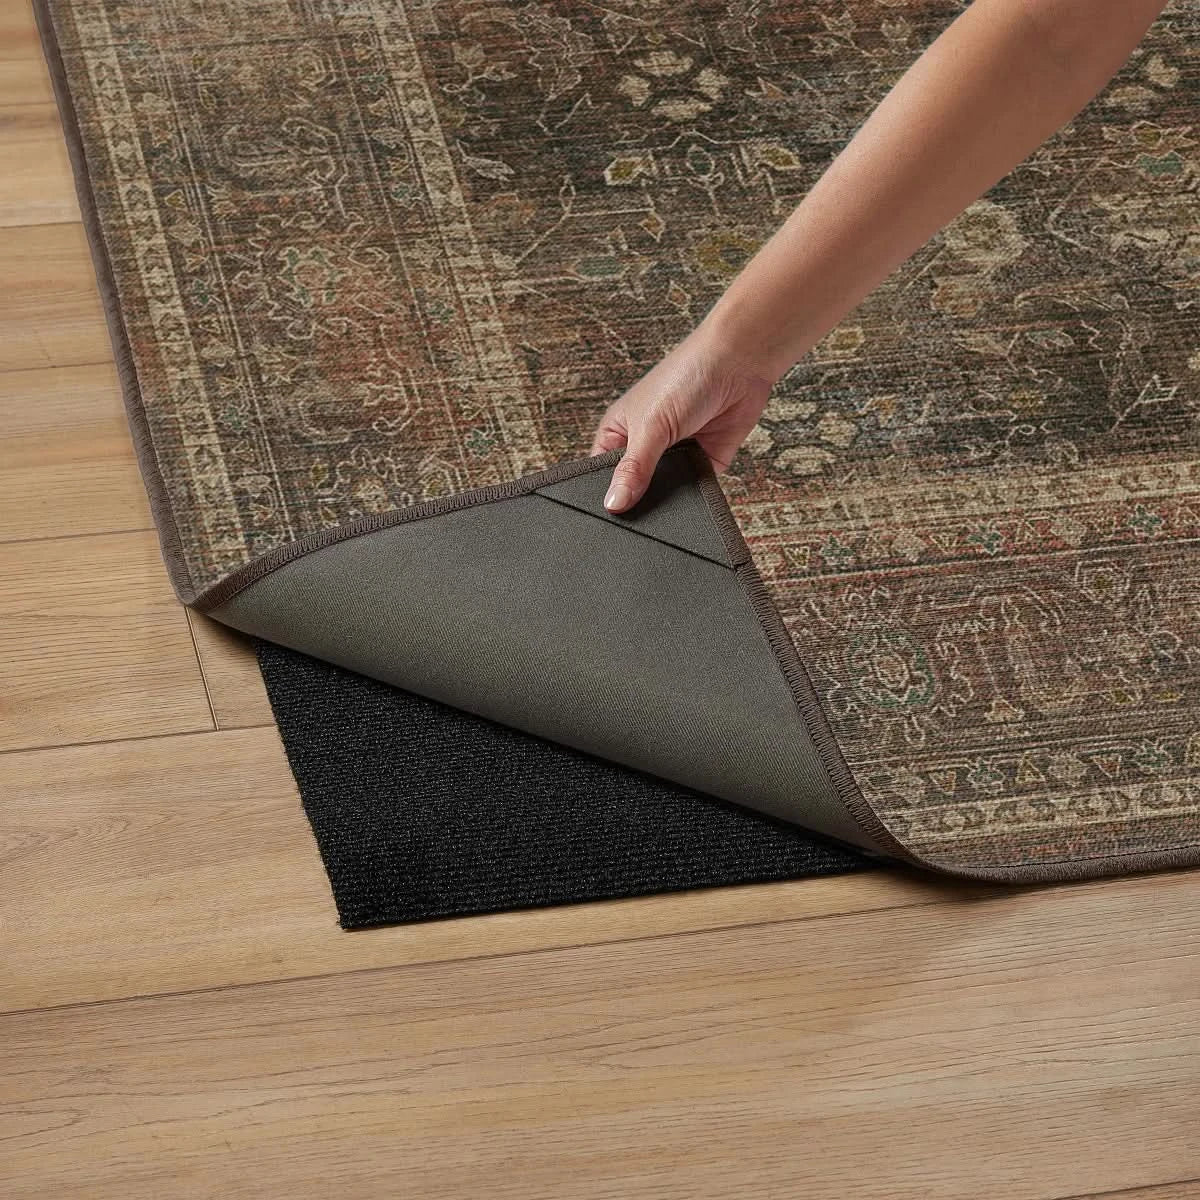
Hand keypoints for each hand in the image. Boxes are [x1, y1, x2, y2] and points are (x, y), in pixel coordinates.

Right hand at [589, 325, 774, 512]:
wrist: (739, 365)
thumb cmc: (686, 376)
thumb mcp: (650, 425)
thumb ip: (633, 468)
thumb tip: (613, 504)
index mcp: (618, 433)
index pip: (600, 475)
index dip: (602, 494)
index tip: (607, 515)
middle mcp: (643, 447)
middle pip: (632, 490)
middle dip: (636, 501)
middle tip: (636, 518)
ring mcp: (673, 457)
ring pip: (663, 496)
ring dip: (666, 501)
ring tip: (664, 505)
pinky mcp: (701, 465)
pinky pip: (692, 493)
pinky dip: (692, 498)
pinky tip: (690, 499)